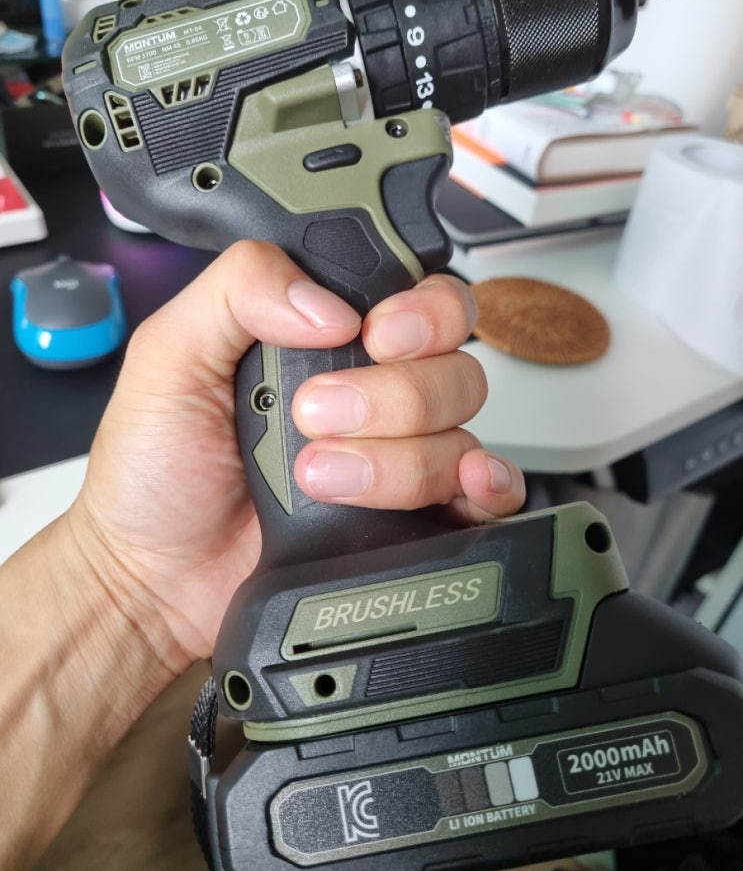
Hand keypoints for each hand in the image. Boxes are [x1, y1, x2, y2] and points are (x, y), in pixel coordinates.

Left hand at [68, 240, 524, 665]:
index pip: (417, 297)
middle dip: (393, 394)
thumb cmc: (154, 471)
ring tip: (317, 477)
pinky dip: (487, 486)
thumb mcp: (169, 355)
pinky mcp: (410, 518)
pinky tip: (454, 488)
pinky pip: (486, 493)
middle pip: (452, 364)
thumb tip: (328, 305)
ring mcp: (394, 456)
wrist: (153, 579)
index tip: (376, 336)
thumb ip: (238, 291)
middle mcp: (371, 392)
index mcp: (324, 340)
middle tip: (318, 414)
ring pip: (461, 430)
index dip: (418, 313)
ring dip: (396, 458)